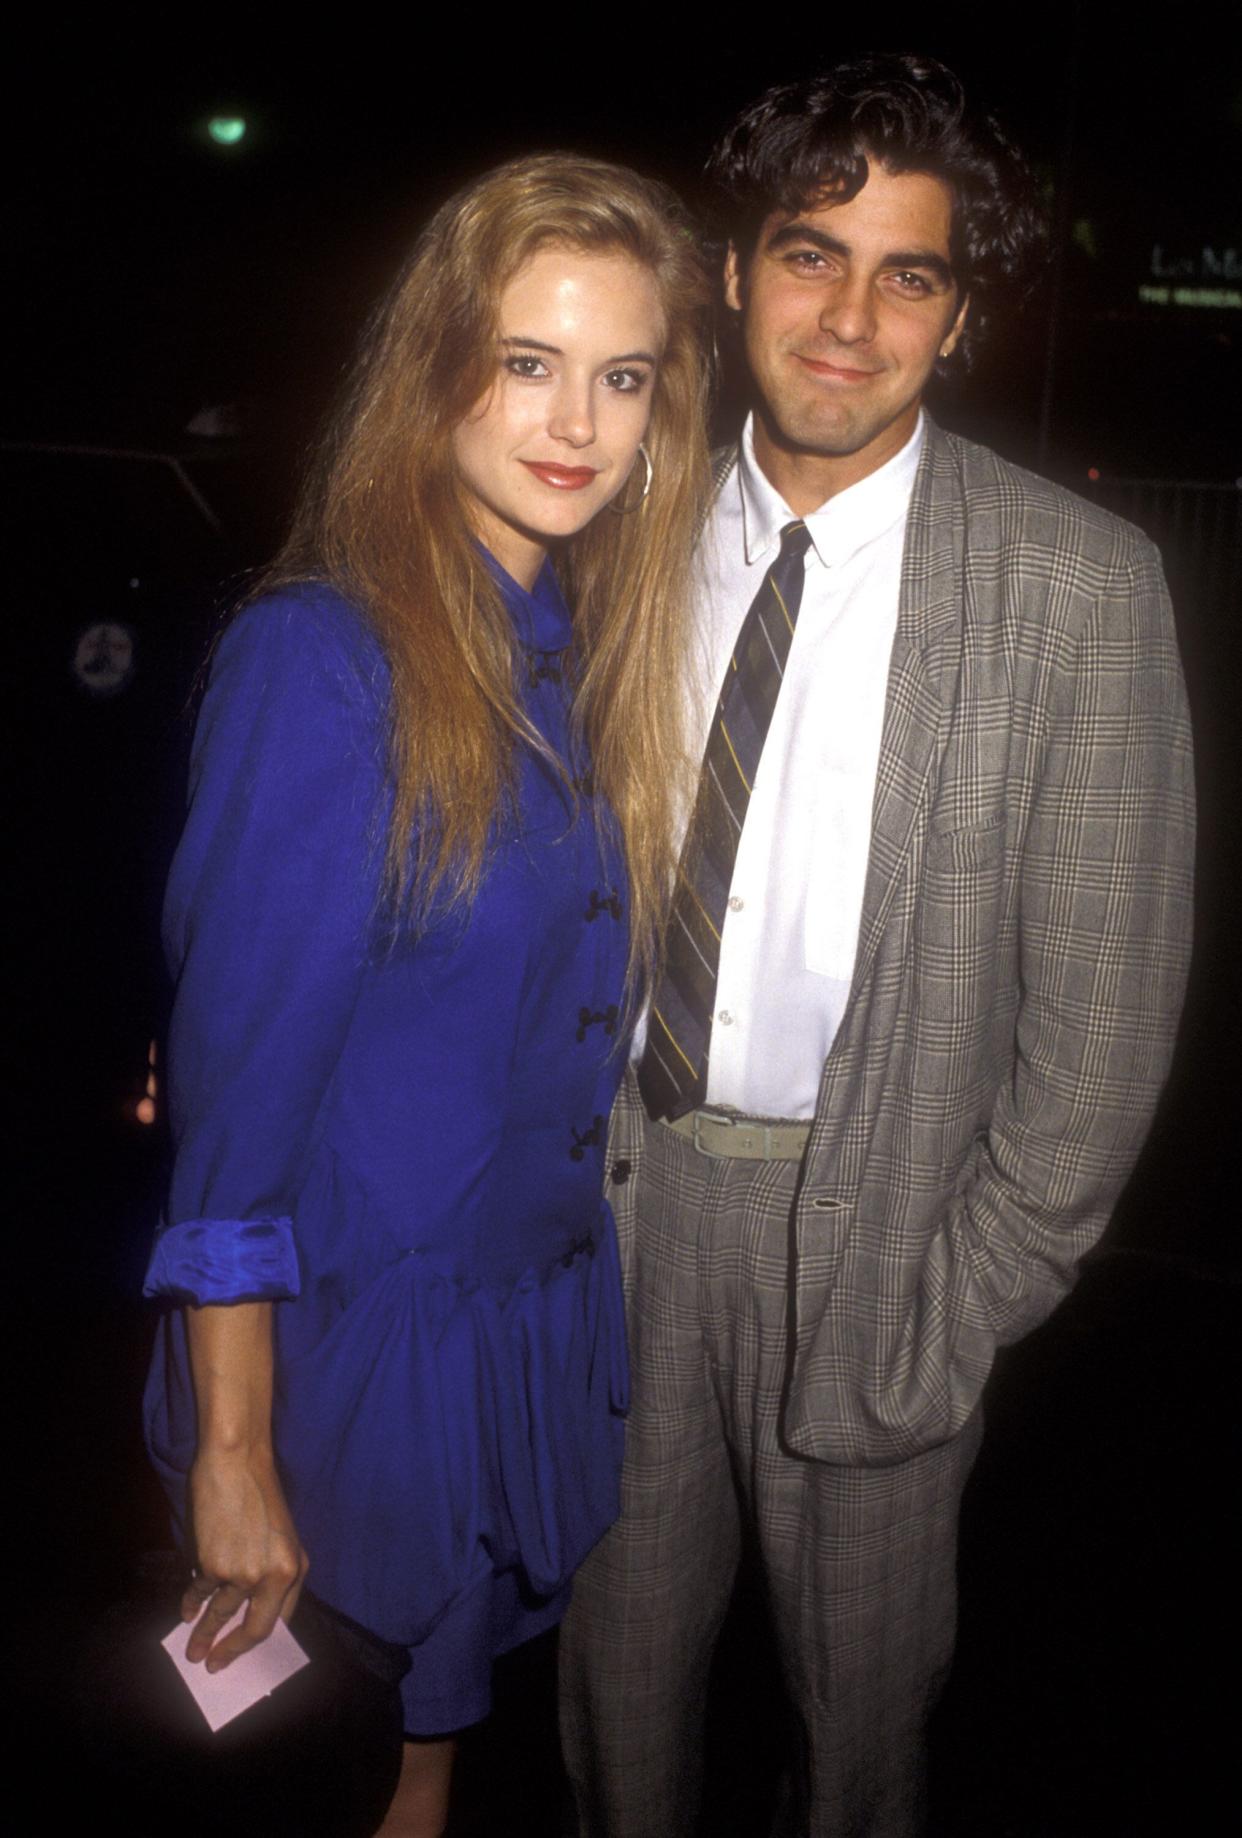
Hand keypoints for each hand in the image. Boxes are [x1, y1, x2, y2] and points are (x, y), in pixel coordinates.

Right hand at [182, 1445, 308, 1670]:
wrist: (236, 1462)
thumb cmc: (260, 1492)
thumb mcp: (282, 1534)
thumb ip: (273, 1568)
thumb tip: (254, 1604)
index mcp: (295, 1568)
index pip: (279, 1619)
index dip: (260, 1638)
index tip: (246, 1653)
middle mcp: (273, 1576)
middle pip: (254, 1630)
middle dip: (232, 1652)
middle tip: (215, 1666)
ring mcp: (242, 1574)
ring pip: (221, 1614)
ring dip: (204, 1635)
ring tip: (192, 1652)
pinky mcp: (213, 1566)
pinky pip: (200, 1593)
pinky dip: (191, 1604)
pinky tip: (186, 1612)